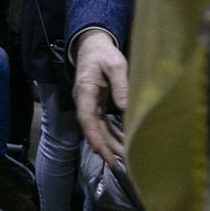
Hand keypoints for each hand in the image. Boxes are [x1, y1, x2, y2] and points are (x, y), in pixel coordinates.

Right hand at [72, 30, 129, 165]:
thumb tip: (125, 108)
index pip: (86, 118)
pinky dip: (111, 135)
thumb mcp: (115, 64)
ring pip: (97, 128)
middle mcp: (84, 101)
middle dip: (103, 147)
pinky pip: (102, 123)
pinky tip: (123, 143)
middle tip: (116, 164)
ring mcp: (89, 104)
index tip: (101, 151)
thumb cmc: (103, 54)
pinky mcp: (96, 105)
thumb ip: (120, 85)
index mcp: (85, 90)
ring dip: (108, 144)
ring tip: (123, 159)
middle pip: (92, 128)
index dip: (93, 136)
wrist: (93, 46)